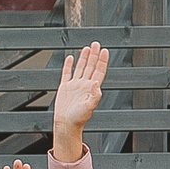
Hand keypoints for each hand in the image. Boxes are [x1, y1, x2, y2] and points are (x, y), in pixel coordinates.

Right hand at [52, 42, 108, 158]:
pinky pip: (67, 73)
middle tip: (96, 44)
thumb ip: (95, 95)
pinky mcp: (65, 87)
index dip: (102, 61)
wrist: (66, 124)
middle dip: (94, 55)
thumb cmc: (78, 118)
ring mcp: (75, 85)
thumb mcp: (89, 107)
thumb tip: (97, 83)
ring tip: (87, 48)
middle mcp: (84, 85)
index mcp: (91, 88)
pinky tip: (71, 58)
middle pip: (91, 66)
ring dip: (84, 58)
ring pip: (81, 68)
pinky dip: (69, 65)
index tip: (104, 51)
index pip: (99, 71)